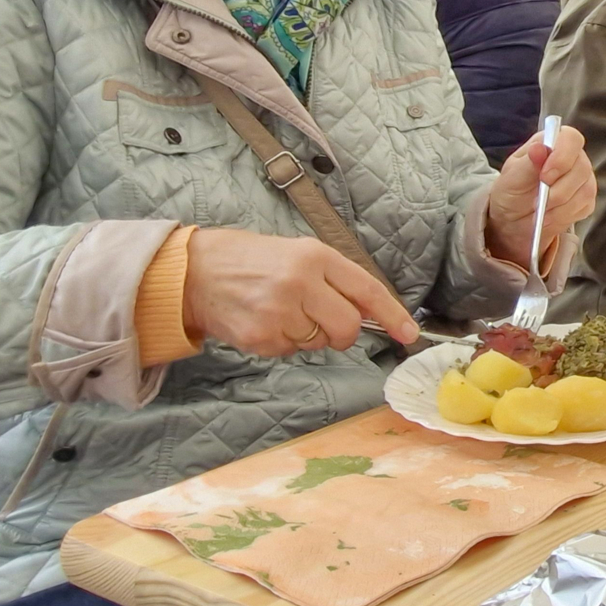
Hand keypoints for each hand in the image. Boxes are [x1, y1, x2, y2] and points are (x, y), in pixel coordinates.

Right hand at [179, 229, 418, 358]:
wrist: (195, 271)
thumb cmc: (253, 261)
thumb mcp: (299, 253)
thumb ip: (336, 279)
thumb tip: (373, 313)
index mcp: (315, 256)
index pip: (367, 290)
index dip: (392, 315)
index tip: (409, 333)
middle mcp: (300, 282)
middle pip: (348, 326)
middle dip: (342, 331)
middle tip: (321, 320)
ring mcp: (279, 311)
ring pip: (319, 342)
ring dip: (307, 334)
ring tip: (281, 311)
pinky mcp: (261, 336)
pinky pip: (290, 351)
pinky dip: (282, 342)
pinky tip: (264, 321)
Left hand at [485, 123, 595, 272]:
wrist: (512, 216)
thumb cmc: (512, 189)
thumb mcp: (513, 176)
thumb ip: (528, 162)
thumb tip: (539, 147)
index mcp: (553, 142)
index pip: (571, 139)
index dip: (562, 156)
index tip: (545, 177)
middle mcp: (573, 158)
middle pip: (582, 168)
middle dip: (558, 190)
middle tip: (537, 201)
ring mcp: (582, 179)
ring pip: (585, 191)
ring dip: (559, 206)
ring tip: (539, 211)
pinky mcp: (586, 199)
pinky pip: (585, 207)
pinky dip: (564, 216)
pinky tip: (548, 217)